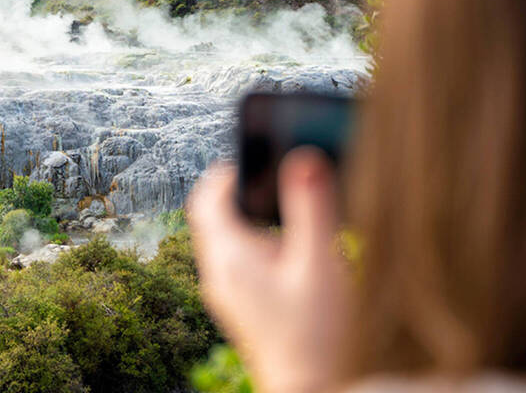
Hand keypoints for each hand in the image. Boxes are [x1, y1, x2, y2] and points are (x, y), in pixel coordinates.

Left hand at [186, 148, 350, 392]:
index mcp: (229, 256)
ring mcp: (228, 294)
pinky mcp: (242, 308)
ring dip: (248, 217)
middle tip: (273, 177)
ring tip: (286, 209)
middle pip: (212, 216)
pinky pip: (237, 261)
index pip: (206, 196)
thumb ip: (312, 208)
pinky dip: (255, 243)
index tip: (257, 156)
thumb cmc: (316, 334)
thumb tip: (303, 158)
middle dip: (239, 191)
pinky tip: (289, 251)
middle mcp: (219, 274)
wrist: (312, 392)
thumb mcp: (320, 262)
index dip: (228, 170)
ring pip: (224, 239)